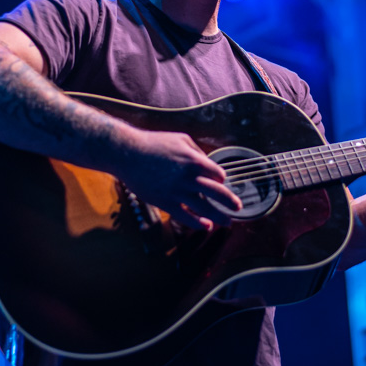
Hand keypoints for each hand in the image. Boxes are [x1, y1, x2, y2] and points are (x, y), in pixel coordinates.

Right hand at [112, 128, 241, 229]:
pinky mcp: (165, 202)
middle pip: (217, 193)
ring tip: (227, 222)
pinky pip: (185, 216)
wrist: (128, 153)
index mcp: (195, 161)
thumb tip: (207, 162)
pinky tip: (206, 226)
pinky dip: (197, 223)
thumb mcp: (181, 139)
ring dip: (219, 216)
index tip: (220, 182)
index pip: (218, 174)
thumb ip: (197, 151)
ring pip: (204, 208)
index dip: (221, 179)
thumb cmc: (154, 143)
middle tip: (238, 207)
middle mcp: (189, 177)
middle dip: (230, 202)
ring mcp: (177, 191)